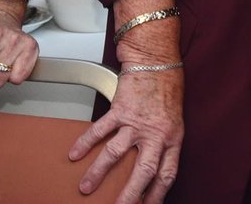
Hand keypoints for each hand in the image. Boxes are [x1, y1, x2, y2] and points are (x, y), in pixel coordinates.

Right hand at [68, 65, 183, 203]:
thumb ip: (164, 145)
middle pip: (143, 171)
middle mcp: (155, 133)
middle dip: (129, 195)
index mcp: (172, 138)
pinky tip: (75, 154)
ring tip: (86, 187)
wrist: (157, 60)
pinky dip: (86, 142)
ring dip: (99, 172)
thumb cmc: (167, 89)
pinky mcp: (120, 109)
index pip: (166, 175)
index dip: (157, 195)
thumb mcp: (175, 121)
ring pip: (116, 153)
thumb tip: (150, 172)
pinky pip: (100, 129)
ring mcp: (136, 121)